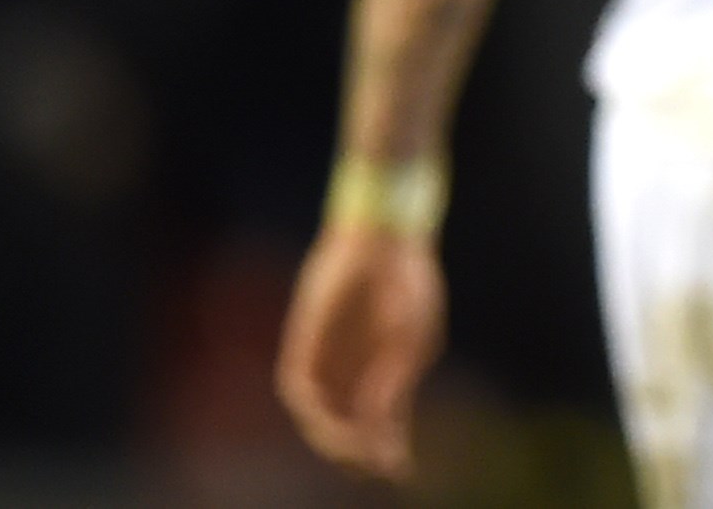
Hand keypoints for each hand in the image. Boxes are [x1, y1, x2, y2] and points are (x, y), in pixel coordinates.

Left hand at [275, 223, 444, 479]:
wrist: (385, 240)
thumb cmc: (408, 285)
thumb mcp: (414, 342)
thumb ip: (394, 386)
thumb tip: (378, 428)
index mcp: (383, 372)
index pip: (379, 424)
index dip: (388, 450)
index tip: (402, 472)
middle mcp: (349, 372)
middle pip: (345, 428)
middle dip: (358, 453)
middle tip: (375, 469)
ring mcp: (324, 359)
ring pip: (319, 417)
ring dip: (334, 439)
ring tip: (354, 453)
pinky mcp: (302, 344)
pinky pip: (298, 389)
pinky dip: (314, 412)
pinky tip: (332, 423)